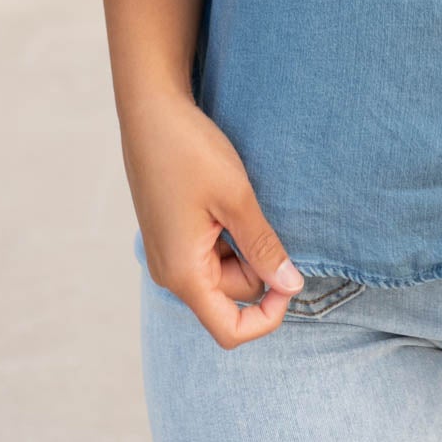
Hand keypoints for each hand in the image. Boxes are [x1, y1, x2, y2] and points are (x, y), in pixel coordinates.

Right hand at [122, 89, 305, 347]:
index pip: (230, 330)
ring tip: (238, 200)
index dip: (268, 316)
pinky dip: (227, 234)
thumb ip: (264, 248)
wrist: (150, 111)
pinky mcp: (170, 234)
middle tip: (256, 213)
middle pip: (230, 296)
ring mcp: (168, 253)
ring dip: (242, 245)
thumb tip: (291, 287)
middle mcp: (170, 272)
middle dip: (256, 264)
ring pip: (222, 271)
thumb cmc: (189, 151)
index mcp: (184, 274)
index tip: (291, 278)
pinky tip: (225, 198)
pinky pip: (208, 251)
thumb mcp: (237, 199)